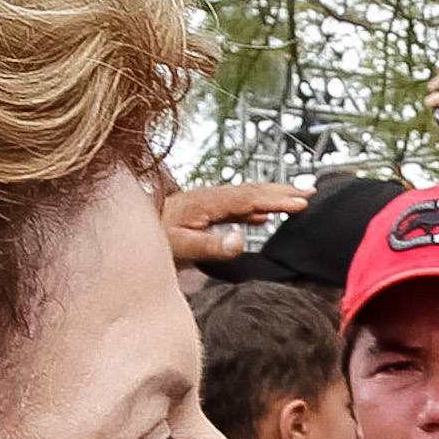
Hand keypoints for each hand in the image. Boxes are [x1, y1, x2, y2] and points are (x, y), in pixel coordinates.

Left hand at [162, 180, 309, 264]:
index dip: (277, 199)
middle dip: (283, 191)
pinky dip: (257, 207)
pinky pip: (238, 207)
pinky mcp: (205, 213)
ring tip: (297, 198)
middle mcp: (210, 197)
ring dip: (273, 196)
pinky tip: (265, 216)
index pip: (249, 198)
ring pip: (247, 196)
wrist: (128, 229)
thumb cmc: (155, 240)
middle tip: (310, 193)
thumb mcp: (183, 247)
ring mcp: (208, 203)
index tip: (301, 202)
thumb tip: (242, 241)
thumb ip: (212, 245)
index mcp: (207, 202)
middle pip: (252, 191)